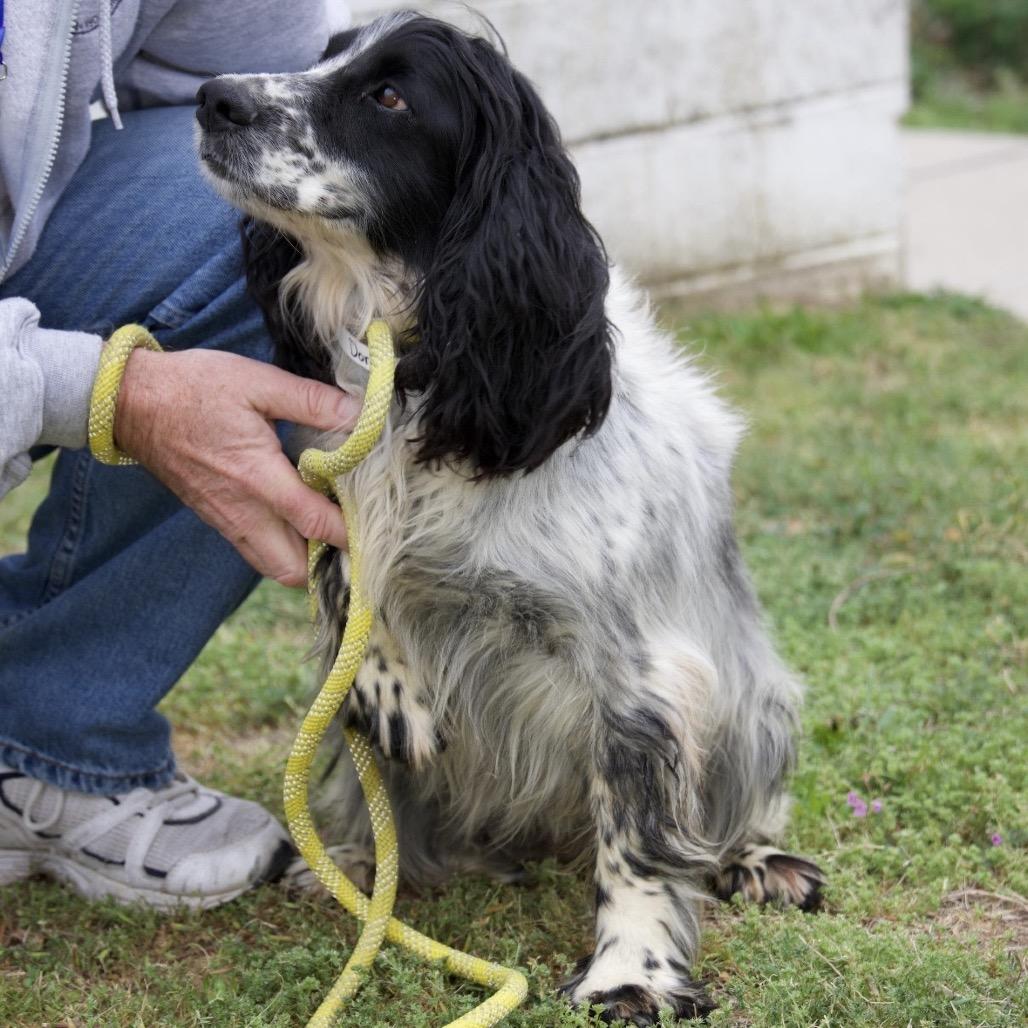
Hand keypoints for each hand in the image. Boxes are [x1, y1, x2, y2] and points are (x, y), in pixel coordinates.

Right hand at [116, 347, 359, 586]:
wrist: (131, 402)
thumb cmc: (194, 388)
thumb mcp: (257, 382)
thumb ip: (311, 401)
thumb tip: (359, 412)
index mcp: (257, 478)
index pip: (315, 522)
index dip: (351, 532)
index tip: (380, 528)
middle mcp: (243, 511)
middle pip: (294, 570)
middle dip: (328, 564)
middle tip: (355, 534)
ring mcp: (227, 520)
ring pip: (275, 567)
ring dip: (306, 560)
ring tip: (331, 530)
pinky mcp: (217, 518)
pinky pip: (257, 551)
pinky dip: (284, 549)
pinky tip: (300, 521)